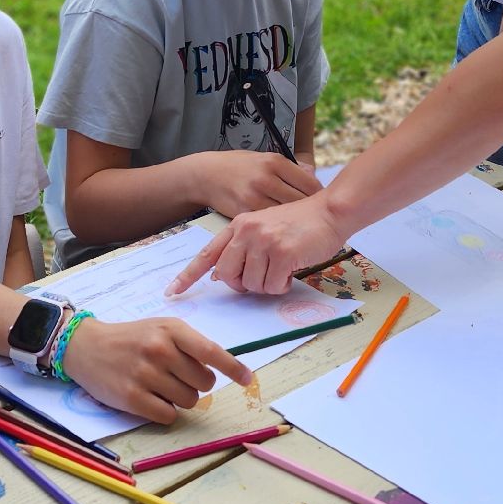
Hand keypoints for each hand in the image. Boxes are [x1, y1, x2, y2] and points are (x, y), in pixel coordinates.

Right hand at [58, 318, 251, 424]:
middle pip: (203, 383)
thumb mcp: (160, 328)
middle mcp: (159, 350)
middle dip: (197, 384)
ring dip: (180, 399)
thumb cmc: (131, 337)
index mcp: (170, 330)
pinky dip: (165, 411)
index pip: (210, 352)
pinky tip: (150, 398)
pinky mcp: (132, 398)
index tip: (246, 379)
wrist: (86, 347)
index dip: (232, 368)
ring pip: (188, 401)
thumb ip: (189, 344)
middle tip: (177, 377)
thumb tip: (220, 369)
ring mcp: (145, 374)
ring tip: (160, 386)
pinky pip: (168, 416)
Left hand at [168, 195, 345, 296]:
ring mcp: (264, 240)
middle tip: (263, 276)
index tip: (173, 292)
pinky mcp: (282, 252)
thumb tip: (221, 276)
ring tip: (282, 267)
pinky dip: (283, 285)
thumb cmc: (299, 224)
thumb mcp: (263, 229)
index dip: (188, 276)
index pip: (207, 255)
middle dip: (244, 284)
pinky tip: (292, 269)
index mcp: (238, 225)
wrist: (329, 211)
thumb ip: (241, 248)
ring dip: (268, 285)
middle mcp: (247, 231)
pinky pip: (273, 286)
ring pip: (252, 285)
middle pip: (228, 276)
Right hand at [188, 151, 319, 216]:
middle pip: (301, 202)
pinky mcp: (244, 213)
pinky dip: (276, 229)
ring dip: (294, 223)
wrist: (206, 175)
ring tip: (299, 224)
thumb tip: (312, 177)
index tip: (320, 202)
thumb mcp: (264, 158)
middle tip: (313, 217)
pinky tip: (280, 229)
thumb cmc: (238, 166)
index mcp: (275, 162)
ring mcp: (254, 197)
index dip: (319, 196)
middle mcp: (266, 179)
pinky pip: (268, 225)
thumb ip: (288, 169)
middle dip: (309, 211)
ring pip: (286, 216)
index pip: (310, 183)